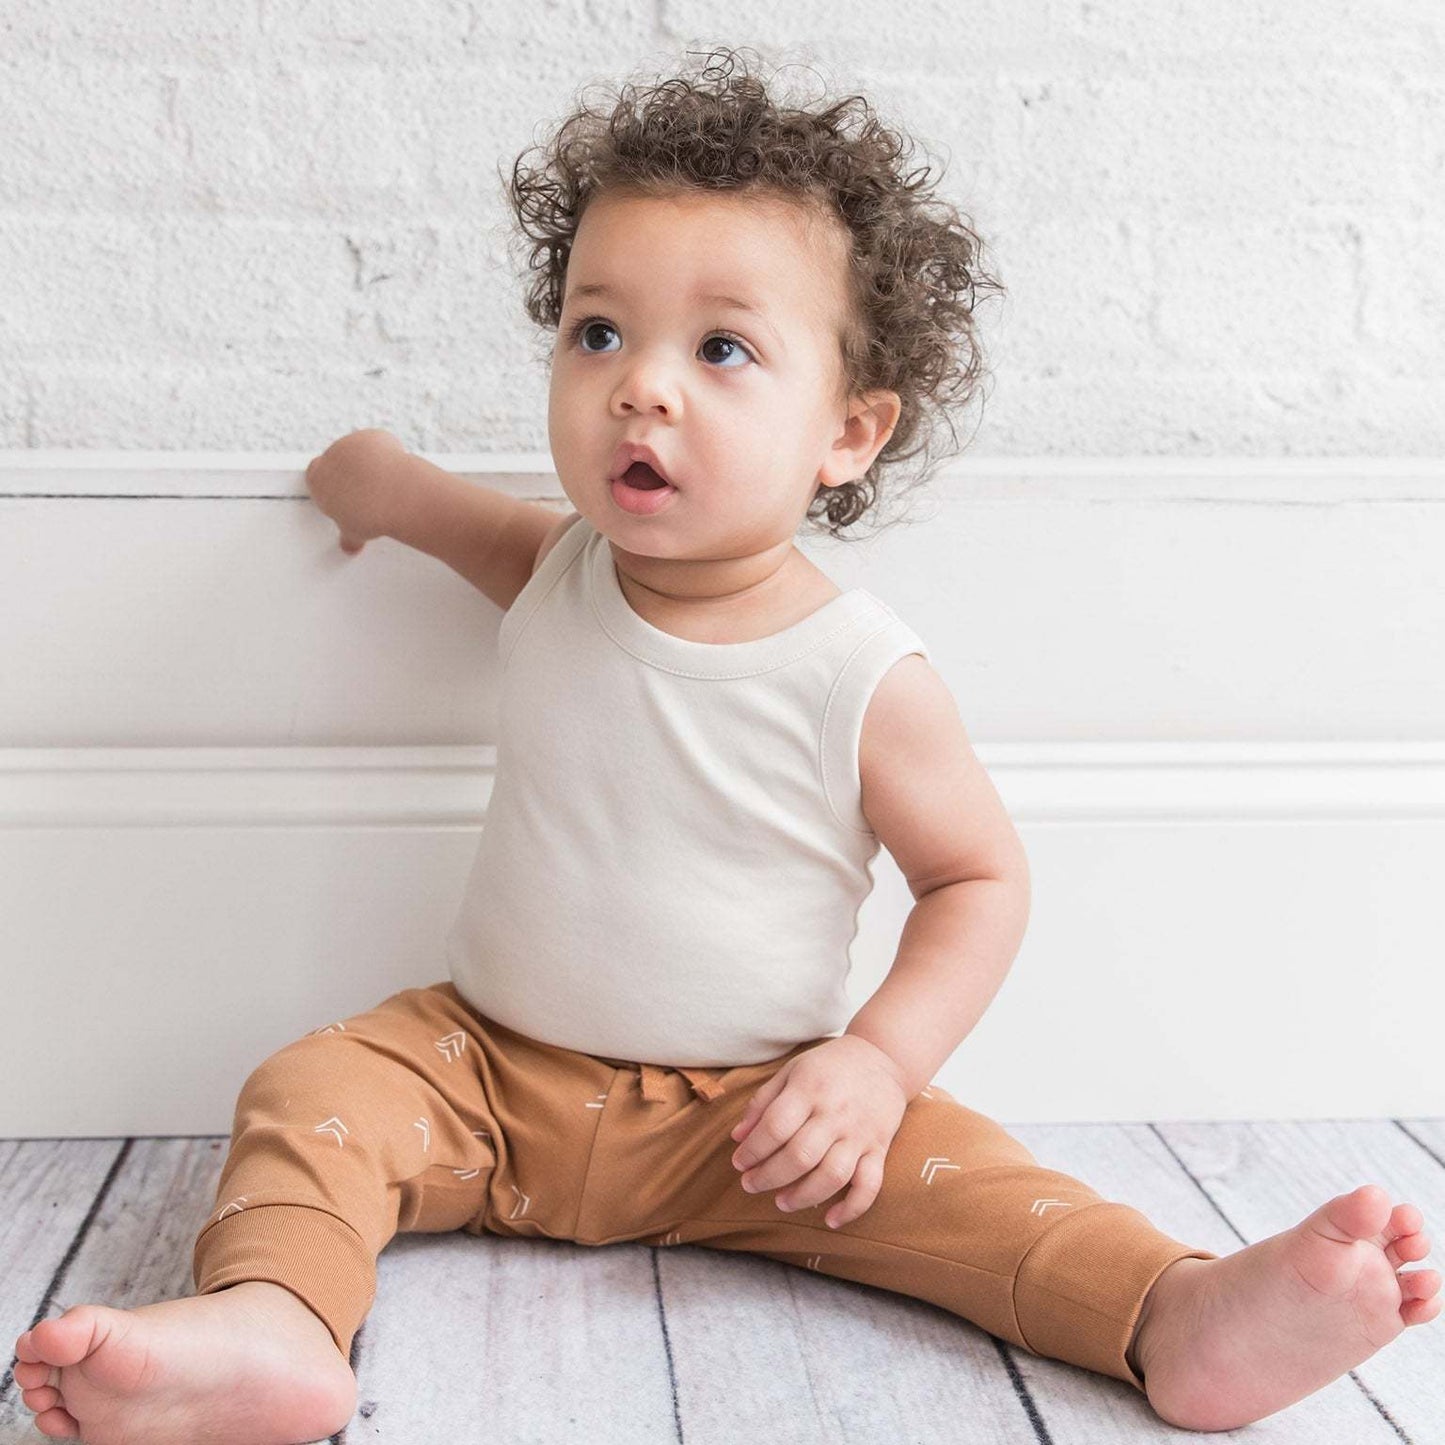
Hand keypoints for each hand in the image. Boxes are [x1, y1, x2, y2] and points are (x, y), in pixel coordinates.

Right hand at [304, 427, 410, 553]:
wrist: (391, 495)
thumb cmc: (369, 515)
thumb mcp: (353, 531)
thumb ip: (349, 536)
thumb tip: (349, 546)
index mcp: (318, 479)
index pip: (316, 476)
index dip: (332, 485)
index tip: (346, 497)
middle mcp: (330, 457)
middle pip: (338, 461)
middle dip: (352, 473)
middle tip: (371, 493)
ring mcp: (351, 443)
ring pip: (360, 451)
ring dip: (371, 463)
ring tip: (387, 484)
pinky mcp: (372, 436)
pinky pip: (381, 443)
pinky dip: (389, 453)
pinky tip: (397, 470)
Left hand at [729, 1035, 908, 1229]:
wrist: (883, 1058)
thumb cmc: (828, 1066)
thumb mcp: (791, 1071)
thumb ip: (762, 1102)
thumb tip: (737, 1137)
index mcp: (810, 1089)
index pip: (775, 1127)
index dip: (752, 1150)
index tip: (739, 1162)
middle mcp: (835, 1113)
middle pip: (800, 1156)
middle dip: (768, 1177)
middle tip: (750, 1185)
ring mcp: (859, 1133)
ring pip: (832, 1175)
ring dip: (803, 1196)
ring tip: (781, 1201)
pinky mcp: (879, 1148)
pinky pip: (870, 1185)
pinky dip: (851, 1208)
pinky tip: (830, 1219)